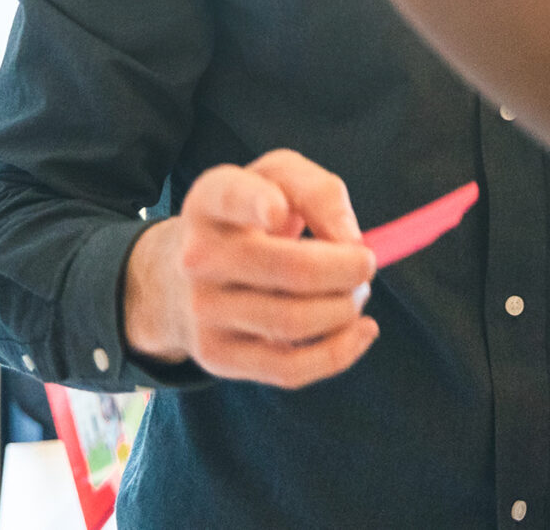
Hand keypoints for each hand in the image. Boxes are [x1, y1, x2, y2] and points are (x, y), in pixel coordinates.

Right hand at [121, 149, 379, 389]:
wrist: (184, 277)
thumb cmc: (250, 217)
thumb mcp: (279, 179)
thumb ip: (320, 193)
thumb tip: (351, 242)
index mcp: (211, 199)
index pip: (231, 197)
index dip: (258, 203)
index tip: (282, 212)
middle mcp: (199, 256)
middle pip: (291, 270)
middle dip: (348, 269)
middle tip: (365, 263)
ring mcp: (204, 311)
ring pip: (295, 322)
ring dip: (346, 309)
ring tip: (355, 293)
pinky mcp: (218, 357)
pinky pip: (290, 369)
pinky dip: (340, 352)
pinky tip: (362, 330)